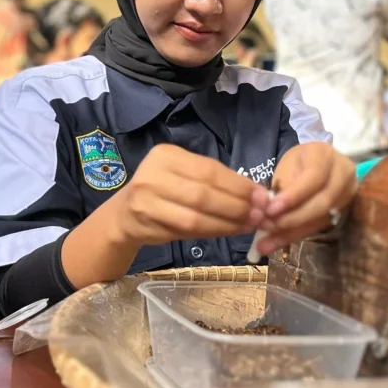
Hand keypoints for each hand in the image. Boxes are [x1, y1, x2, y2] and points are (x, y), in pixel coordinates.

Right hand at [107, 144, 268, 248]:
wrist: (124, 214)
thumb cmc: (162, 191)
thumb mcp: (183, 175)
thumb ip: (214, 182)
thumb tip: (257, 194)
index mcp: (166, 155)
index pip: (209, 170)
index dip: (238, 185)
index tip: (263, 196)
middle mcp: (153, 174)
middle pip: (203, 193)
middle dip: (237, 206)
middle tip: (261, 215)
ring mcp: (146, 201)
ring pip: (196, 216)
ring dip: (228, 223)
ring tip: (250, 226)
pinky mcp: (147, 224)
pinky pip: (187, 231)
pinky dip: (213, 232)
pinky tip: (230, 232)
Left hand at [258, 142, 356, 254]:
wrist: (318, 164)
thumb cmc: (299, 163)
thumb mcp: (288, 167)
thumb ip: (283, 188)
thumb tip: (269, 216)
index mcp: (326, 155)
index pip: (314, 177)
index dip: (294, 196)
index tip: (271, 209)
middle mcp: (344, 173)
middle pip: (323, 202)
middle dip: (294, 218)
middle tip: (269, 227)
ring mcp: (348, 193)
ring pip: (322, 218)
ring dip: (293, 232)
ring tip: (268, 242)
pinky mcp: (343, 211)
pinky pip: (319, 226)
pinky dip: (297, 235)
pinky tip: (277, 242)